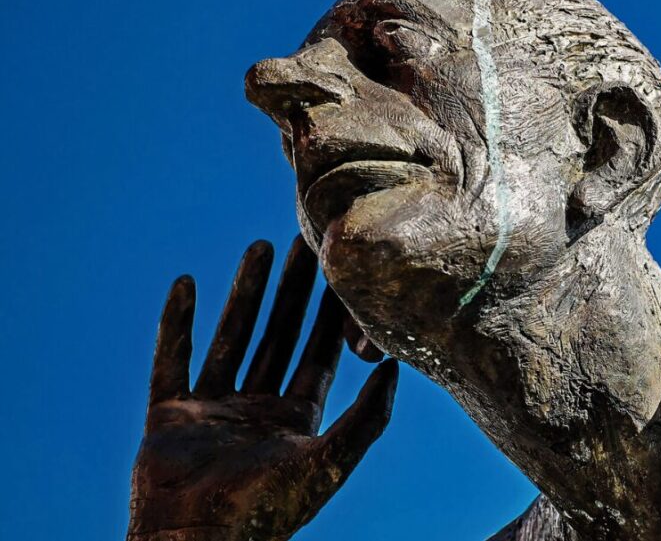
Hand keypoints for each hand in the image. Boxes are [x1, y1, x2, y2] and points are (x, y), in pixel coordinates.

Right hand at [128, 237, 397, 540]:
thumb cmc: (267, 512)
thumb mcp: (328, 461)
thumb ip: (367, 417)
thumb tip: (396, 365)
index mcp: (297, 419)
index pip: (321, 352)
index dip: (333, 313)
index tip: (343, 271)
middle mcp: (258, 409)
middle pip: (280, 335)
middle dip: (294, 290)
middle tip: (305, 242)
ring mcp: (213, 410)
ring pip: (233, 338)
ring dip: (245, 294)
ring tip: (259, 248)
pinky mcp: (169, 416)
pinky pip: (173, 360)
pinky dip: (176, 323)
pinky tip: (185, 284)